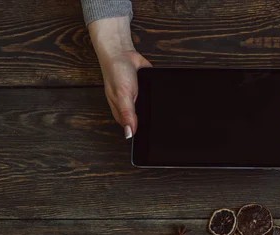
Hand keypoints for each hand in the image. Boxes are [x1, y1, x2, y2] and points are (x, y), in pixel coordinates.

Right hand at [89, 17, 151, 138]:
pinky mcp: (147, 91)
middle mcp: (130, 109)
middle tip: (162, 122)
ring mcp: (139, 101)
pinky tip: (163, 96)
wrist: (122, 52)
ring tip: (162, 106)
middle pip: (144, 121)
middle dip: (152, 121)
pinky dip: (159, 96)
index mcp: (122, 114)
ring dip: (157, 108)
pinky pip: (155, 98)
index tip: (154, 136)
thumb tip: (129, 134)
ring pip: (151, 110)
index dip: (143, 134)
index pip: (134, 130)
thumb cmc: (116, 72)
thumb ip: (127, 114)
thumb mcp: (122, 95)